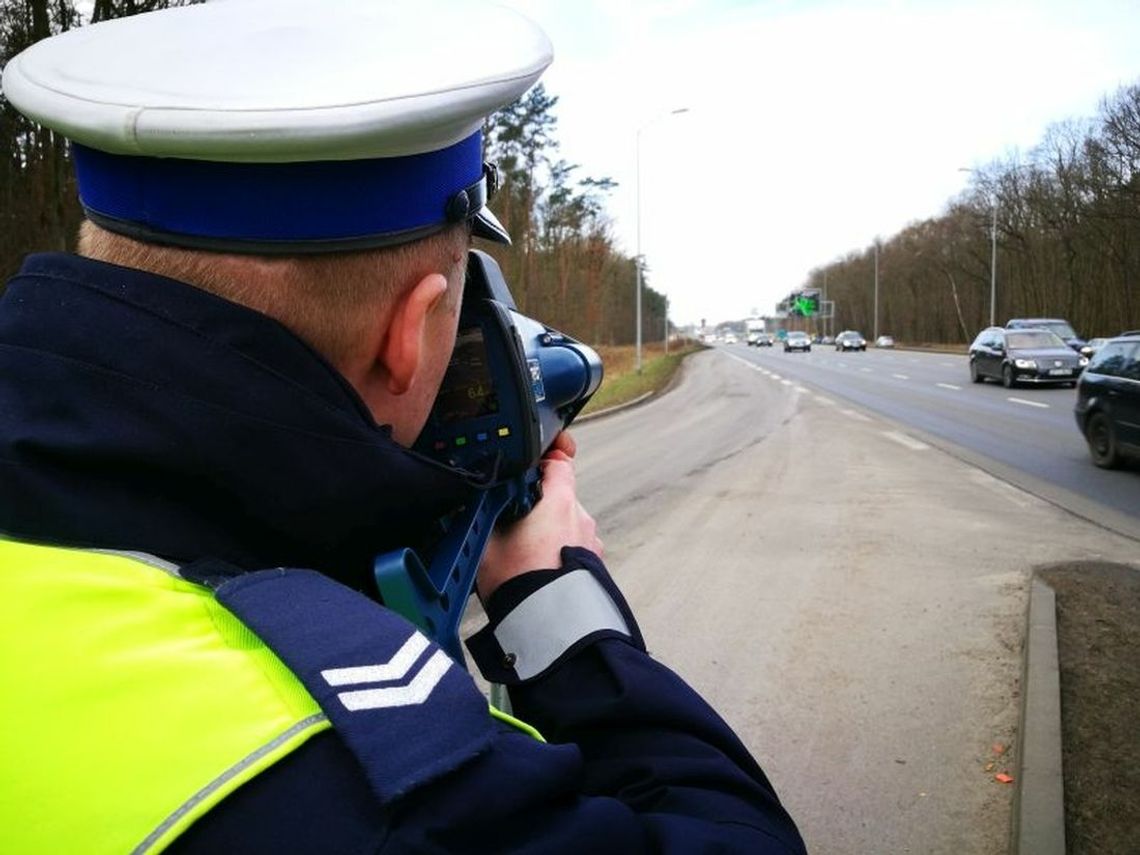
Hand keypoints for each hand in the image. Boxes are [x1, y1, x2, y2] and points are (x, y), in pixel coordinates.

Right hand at [477, 431, 602, 599]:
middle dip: (540, 507)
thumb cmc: (518, 582)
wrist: (545, 628)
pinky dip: (560, 555)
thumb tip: (477, 506)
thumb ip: (488, 515)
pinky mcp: (594, 568)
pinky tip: (540, 572)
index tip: (530, 470)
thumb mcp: (487, 541)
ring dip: (551, 534)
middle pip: (562, 498)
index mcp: (560, 502)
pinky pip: (574, 551)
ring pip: (568, 527)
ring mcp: (591, 545)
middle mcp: (581, 519)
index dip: (543, 463)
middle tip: (515, 525)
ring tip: (526, 556)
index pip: (559, 464)